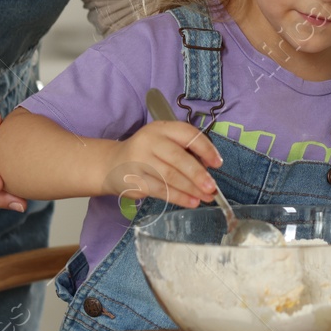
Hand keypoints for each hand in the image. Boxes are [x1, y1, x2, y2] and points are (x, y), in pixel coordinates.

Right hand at [104, 121, 221, 207]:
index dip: (205, 148)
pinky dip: (179, 198)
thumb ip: (183, 150)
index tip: (218, 163)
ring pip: (170, 176)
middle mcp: (149, 141)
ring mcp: (140, 161)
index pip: (187, 134)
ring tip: (206, 197)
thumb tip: (208, 169)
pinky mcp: (135, 180)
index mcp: (161, 128)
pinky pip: (161, 191)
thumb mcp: (163, 142)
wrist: (112, 164)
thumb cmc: (146, 153)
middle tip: (213, 187)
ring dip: (191, 189)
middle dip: (199, 174)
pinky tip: (191, 202)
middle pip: (178, 158)